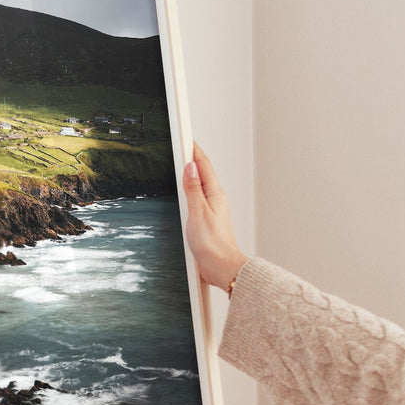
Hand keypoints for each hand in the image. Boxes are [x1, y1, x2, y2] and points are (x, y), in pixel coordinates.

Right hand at [183, 143, 248, 290]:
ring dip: (192, 173)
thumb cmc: (213, 244)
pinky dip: (190, 190)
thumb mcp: (198, 213)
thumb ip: (193, 189)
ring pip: (200, 185)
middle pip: (202, 172)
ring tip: (183, 162)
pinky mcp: (207, 220)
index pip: (203, 165)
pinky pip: (198, 198)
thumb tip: (190, 168)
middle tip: (182, 144)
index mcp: (214, 194)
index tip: (185, 137)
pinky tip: (186, 192)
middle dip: (192, 157)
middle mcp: (215, 199)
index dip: (193, 150)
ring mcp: (212, 209)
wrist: (221, 267)